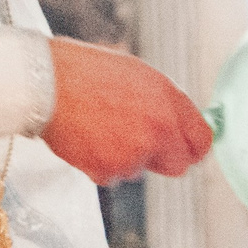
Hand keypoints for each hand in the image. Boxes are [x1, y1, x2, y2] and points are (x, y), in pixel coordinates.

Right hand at [41, 40, 210, 181]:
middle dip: (163, 157)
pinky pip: (113, 175)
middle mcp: (156, 131)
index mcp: (167, 103)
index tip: (187, 148)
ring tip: (103, 127)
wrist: (45, 85)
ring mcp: (132, 155)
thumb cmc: (86, 72)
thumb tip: (180, 123)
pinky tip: (89, 138)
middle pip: (177, 165)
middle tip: (141, 140)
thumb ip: (166, 103)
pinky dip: (103, 163)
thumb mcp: (139, 75)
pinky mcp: (107, 171)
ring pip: (140, 169)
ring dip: (128, 157)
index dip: (194, 146)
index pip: (201, 142)